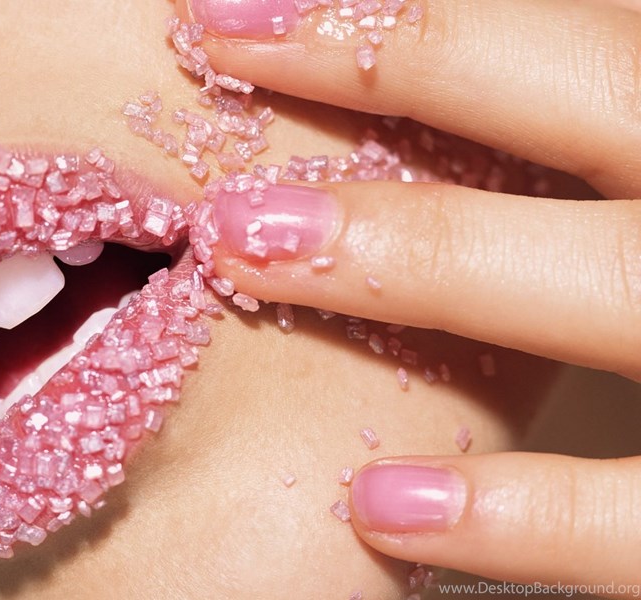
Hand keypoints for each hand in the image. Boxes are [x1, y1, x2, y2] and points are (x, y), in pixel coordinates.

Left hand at [178, 0, 640, 593]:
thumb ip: (605, 118)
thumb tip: (489, 70)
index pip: (598, 36)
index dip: (421, 14)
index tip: (252, 3)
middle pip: (615, 94)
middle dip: (412, 61)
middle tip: (223, 42)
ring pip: (622, 285)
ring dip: (426, 252)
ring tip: (247, 244)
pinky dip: (530, 513)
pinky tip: (380, 505)